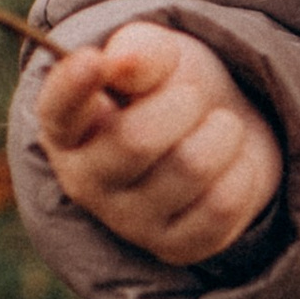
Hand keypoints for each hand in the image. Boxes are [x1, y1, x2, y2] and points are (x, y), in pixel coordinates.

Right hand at [36, 22, 282, 266]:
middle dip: (183, 102)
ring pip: (190, 168)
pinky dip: (241, 172)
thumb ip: (138, 51)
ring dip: (222, 132)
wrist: (223, 133)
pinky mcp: (174, 248)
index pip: (57, 111)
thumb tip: (121, 62)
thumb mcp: (156, 56)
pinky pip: (222, 206)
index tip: (93, 61)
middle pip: (136, 140)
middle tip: (193, 96)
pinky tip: (232, 164)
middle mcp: (85, 182)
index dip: (70, 87)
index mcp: (67, 128)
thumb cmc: (173, 89)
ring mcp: (128, 222)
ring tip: (221, 127)